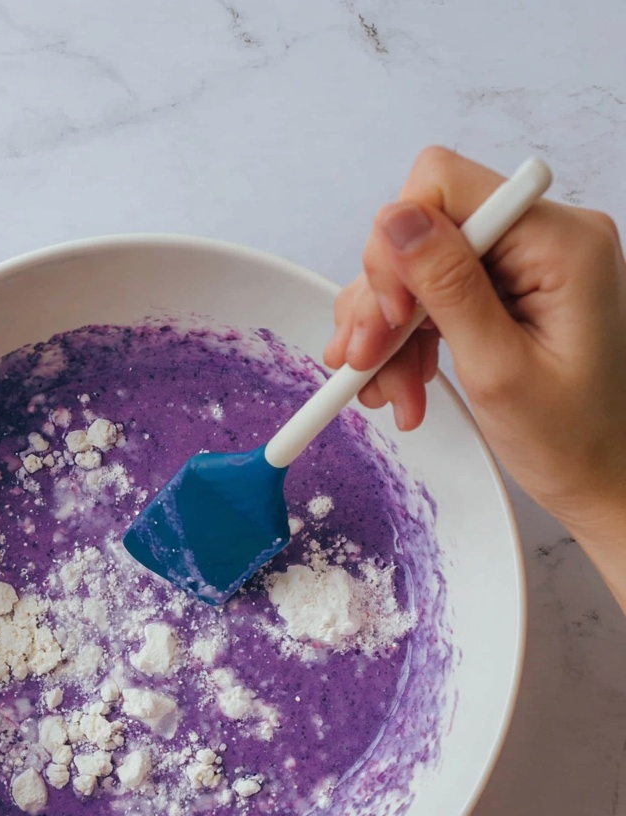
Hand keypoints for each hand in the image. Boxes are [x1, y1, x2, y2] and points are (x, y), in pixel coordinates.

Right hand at [324, 146, 625, 533]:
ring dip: (387, 332)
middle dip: (386, 302)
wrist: (600, 476)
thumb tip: (395, 219)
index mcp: (560, 242)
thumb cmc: (572, 438)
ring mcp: (520, 261)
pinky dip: (403, 340)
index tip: (388, 319)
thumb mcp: (500, 370)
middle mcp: (542, 236)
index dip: (397, 246)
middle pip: (422, 229)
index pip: (445, 185)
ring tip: (388, 392)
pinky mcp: (501, 287)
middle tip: (368, 364)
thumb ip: (448, 288)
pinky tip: (400, 382)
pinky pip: (429, 293)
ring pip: (415, 267)